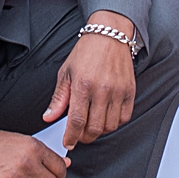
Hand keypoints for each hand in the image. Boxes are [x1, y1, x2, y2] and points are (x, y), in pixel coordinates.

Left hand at [43, 9, 136, 149]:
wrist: (109, 35)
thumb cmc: (86, 52)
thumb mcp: (66, 72)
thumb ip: (58, 98)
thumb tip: (48, 117)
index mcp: (82, 85)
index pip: (76, 121)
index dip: (71, 137)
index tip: (68, 143)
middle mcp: (102, 89)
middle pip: (94, 128)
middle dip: (84, 137)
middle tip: (79, 135)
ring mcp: (118, 91)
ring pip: (110, 126)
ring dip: (99, 130)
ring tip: (92, 123)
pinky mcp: (130, 91)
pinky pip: (124, 118)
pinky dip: (115, 122)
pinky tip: (106, 116)